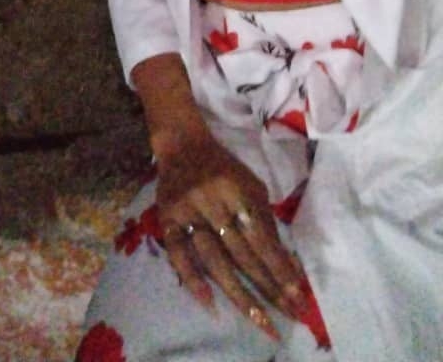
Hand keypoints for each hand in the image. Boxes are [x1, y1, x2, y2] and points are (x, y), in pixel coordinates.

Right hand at [156, 127, 309, 342]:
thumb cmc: (223, 168)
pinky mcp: (167, 220)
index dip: (279, 267)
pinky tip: (210, 304)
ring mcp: (188, 212)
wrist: (182, 146)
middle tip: (287, 317)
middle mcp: (212, 201)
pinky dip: (192, 279)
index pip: (261, 237)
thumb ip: (266, 220)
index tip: (297, 296)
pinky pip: (179, 254)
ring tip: (259, 320)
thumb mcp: (251, 185)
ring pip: (214, 259)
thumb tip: (286, 264)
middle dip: (267, 287)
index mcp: (237, 190)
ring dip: (238, 293)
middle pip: (242, 253)